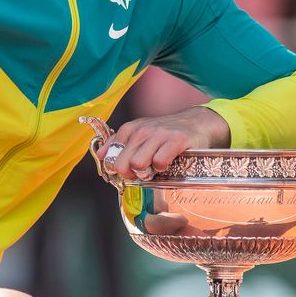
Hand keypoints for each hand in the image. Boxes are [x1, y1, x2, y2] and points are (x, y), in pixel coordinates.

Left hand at [102, 106, 229, 180]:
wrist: (195, 123)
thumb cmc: (164, 133)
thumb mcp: (139, 133)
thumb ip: (118, 144)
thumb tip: (100, 155)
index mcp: (129, 129)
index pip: (110, 157)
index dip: (118, 169)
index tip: (130, 170)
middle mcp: (141, 130)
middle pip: (121, 164)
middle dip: (130, 174)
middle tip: (144, 171)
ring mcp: (158, 135)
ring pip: (138, 164)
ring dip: (147, 172)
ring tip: (156, 167)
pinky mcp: (176, 140)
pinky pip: (160, 162)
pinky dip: (163, 168)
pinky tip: (168, 163)